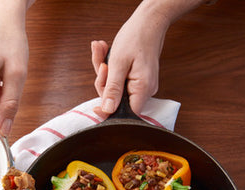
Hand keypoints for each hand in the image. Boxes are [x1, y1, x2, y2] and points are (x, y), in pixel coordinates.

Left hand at [91, 0, 203, 115]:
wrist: (149, 21)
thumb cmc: (136, 37)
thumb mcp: (118, 63)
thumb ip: (112, 88)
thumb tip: (107, 110)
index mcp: (142, 89)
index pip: (125, 113)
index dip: (109, 112)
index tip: (95, 107)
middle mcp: (144, 90)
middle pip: (117, 100)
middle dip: (103, 82)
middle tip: (101, 63)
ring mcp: (141, 85)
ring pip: (115, 88)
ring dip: (104, 71)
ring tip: (101, 49)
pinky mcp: (137, 79)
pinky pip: (119, 80)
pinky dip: (110, 69)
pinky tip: (105, 50)